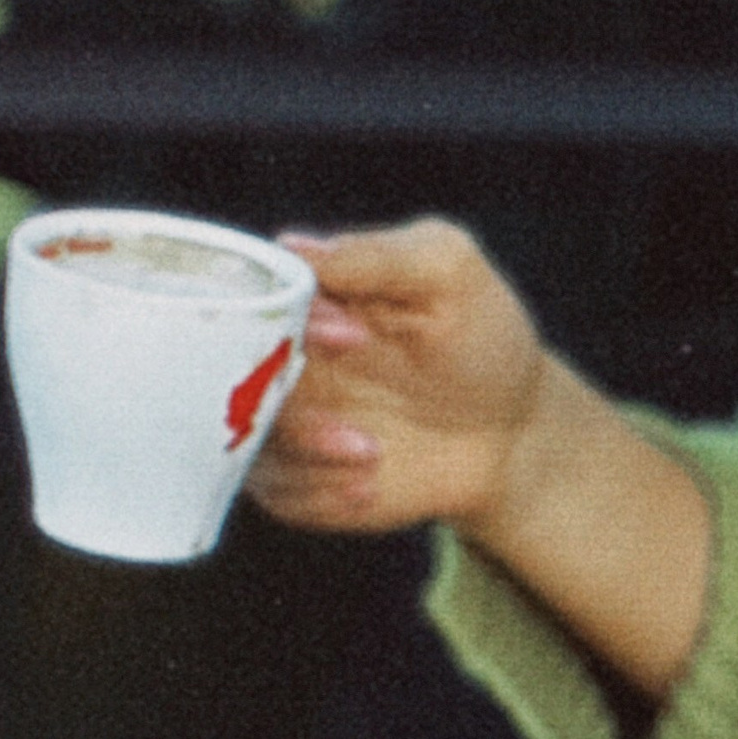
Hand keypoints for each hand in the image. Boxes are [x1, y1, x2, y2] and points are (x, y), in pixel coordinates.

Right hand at [247, 217, 550, 537]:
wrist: (511, 430)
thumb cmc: (479, 336)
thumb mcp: (447, 273)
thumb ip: (375, 257)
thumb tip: (291, 246)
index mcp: (302, 296)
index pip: (252, 296)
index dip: (290, 318)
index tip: (354, 335)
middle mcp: (276, 355)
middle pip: (226, 371)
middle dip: (284, 394)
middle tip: (350, 413)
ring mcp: (280, 418)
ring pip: (241, 436)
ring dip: (303, 449)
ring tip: (371, 452)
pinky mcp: (294, 476)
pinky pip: (275, 490)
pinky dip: (319, 492)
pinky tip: (370, 485)